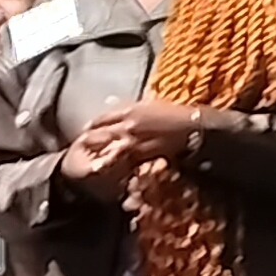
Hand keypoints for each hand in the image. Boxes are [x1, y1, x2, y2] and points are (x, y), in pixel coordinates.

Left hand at [64, 98, 208, 192]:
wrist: (194, 127)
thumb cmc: (176, 114)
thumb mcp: (151, 104)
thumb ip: (131, 106)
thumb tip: (111, 101)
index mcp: (129, 109)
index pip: (102, 118)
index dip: (92, 126)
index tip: (86, 131)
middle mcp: (127, 125)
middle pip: (99, 135)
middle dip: (90, 143)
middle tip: (82, 150)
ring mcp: (133, 142)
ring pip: (108, 151)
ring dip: (98, 158)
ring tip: (91, 165)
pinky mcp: (141, 156)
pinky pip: (123, 164)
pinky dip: (115, 169)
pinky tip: (109, 174)